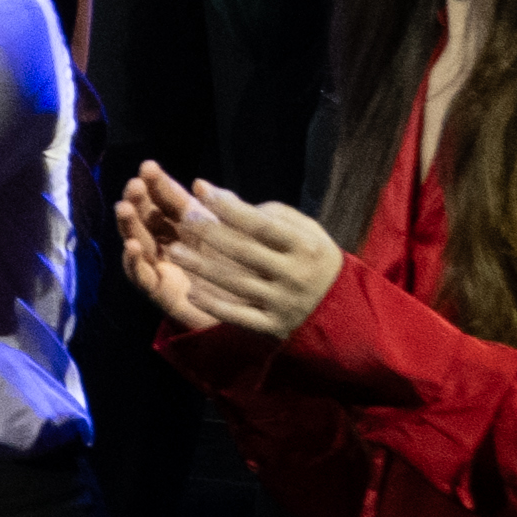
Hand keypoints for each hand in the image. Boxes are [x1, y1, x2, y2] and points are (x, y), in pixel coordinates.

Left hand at [116, 166, 346, 345]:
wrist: (342, 310)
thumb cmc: (313, 259)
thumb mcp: (306, 232)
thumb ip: (270, 214)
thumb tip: (224, 198)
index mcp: (305, 247)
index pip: (262, 225)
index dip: (230, 207)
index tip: (202, 190)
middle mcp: (294, 275)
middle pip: (244, 252)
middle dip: (209, 233)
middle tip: (182, 219)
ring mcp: (283, 302)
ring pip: (236, 283)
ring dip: (202, 267)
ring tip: (174, 251)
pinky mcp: (273, 326)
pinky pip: (238, 316)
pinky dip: (213, 304)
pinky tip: (191, 291)